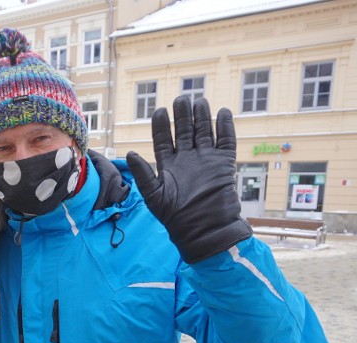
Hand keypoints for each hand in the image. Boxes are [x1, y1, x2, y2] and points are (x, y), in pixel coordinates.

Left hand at [126, 96, 251, 263]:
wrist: (204, 230)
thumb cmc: (175, 217)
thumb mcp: (154, 196)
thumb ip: (143, 174)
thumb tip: (130, 153)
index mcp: (168, 165)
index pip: (162, 139)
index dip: (161, 125)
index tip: (160, 110)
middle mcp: (187, 160)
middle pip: (184, 130)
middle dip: (183, 114)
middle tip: (182, 99)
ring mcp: (206, 160)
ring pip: (204, 132)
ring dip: (202, 116)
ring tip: (199, 101)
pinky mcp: (223, 165)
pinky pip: (226, 141)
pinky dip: (225, 127)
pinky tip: (222, 112)